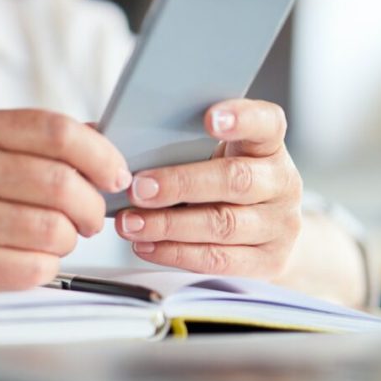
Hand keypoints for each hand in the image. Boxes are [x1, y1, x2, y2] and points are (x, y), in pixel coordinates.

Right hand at [0, 109, 130, 292]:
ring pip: (52, 230)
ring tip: (59, 240)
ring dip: (70, 241)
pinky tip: (35, 261)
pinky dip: (47, 268)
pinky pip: (30, 268)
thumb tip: (100, 137)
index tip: (116, 175)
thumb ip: (27, 139)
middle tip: (90, 218)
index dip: (101, 154)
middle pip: (61, 184)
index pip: (57, 131)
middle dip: (92, 207)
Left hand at [114, 99, 302, 277]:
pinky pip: (217, 259)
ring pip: (222, 224)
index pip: (266, 123)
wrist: (265, 231)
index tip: (209, 118)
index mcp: (267, 146)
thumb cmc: (219, 183)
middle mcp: (282, 182)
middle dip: (180, 184)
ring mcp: (280, 224)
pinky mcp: (269, 261)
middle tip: (138, 188)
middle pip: (235, 179)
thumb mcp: (204, 155)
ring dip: (168, 225)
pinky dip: (175, 252)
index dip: (241, 118)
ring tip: (130, 223)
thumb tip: (97, 133)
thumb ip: (165, 140)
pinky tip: (146, 244)